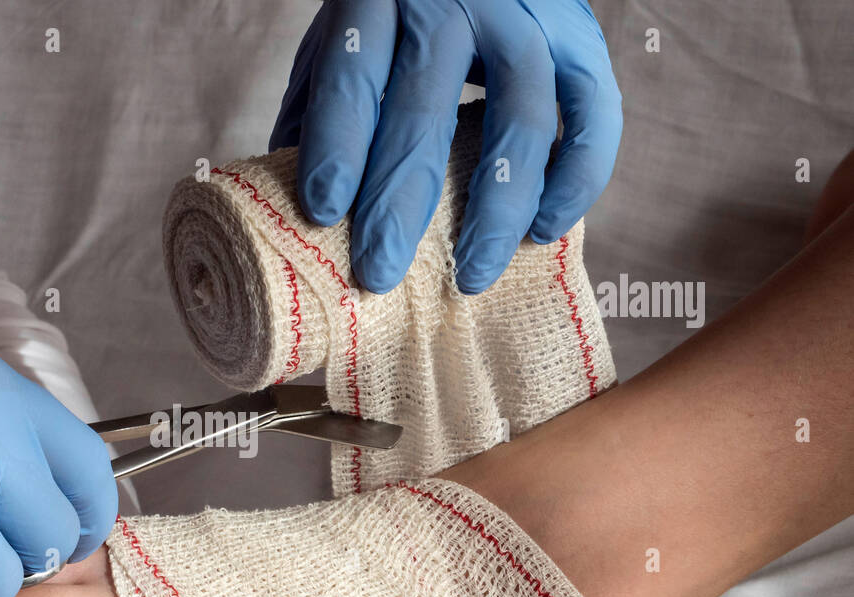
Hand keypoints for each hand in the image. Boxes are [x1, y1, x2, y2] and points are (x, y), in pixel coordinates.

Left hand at [271, 0, 621, 294]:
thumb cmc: (392, 15)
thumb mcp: (341, 38)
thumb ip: (319, 110)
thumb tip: (293, 214)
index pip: (353, 76)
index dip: (338, 145)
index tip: (323, 213)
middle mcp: (456, 1)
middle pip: (426, 110)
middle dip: (399, 203)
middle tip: (379, 275)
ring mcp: (527, 18)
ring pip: (522, 120)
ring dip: (496, 209)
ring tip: (469, 276)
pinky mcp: (581, 38)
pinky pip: (595, 114)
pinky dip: (577, 177)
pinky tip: (545, 230)